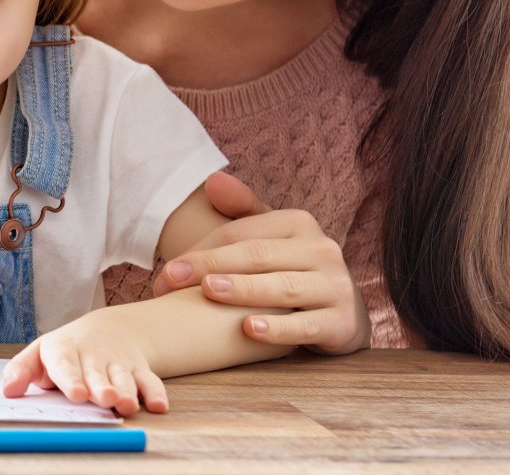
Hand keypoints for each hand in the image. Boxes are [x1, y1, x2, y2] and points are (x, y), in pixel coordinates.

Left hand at [2, 309, 168, 414]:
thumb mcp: (39, 355)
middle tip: (105, 398)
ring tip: (127, 404)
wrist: (107, 331)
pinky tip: (158, 406)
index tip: (76, 394)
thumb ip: (21, 371)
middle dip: (102, 387)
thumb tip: (8, 391)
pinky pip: (151, 381)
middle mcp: (93, 357)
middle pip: (98, 374)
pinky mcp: (139, 370)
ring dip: (128, 391)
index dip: (71, 379)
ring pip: (125, 378)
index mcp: (65, 351)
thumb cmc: (65, 351)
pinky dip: (156, 393)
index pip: (66, 365)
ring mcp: (118, 363)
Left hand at [152, 172, 370, 354]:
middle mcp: (322, 250)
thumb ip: (242, 210)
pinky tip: (249, 329)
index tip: (166, 273)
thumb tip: (211, 181)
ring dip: (244, 290)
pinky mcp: (342, 323)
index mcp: (300, 223)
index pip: (241, 233)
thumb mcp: (272, 238)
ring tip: (209, 292)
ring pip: (283, 288)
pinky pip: (306, 326)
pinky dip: (278, 329)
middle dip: (210, 267)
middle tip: (170, 281)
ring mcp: (336, 287)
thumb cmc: (292, 270)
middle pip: (257, 256)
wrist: (343, 313)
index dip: (201, 251)